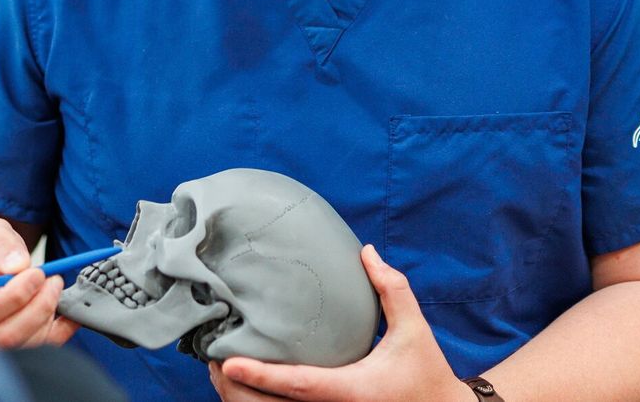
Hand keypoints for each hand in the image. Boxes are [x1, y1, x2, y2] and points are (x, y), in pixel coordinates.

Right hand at [0, 217, 78, 348]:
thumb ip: (0, 244)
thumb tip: (18, 265)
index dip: (13, 296)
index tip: (37, 273)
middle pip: (2, 336)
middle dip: (35, 308)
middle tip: (53, 279)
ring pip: (22, 345)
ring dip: (46, 315)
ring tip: (55, 286)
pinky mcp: (17, 347)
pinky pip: (42, 347)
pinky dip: (62, 330)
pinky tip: (69, 310)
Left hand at [209, 244, 467, 401]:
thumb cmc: (426, 373)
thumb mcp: (412, 330)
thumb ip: (391, 289)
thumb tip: (365, 251)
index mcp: (352, 390)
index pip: (297, 384)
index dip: (259, 374)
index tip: (227, 360)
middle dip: (237, 390)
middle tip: (213, 361)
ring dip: (243, 400)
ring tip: (222, 372)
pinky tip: (246, 387)